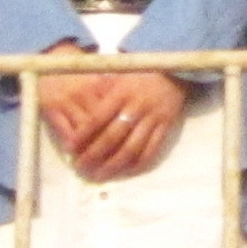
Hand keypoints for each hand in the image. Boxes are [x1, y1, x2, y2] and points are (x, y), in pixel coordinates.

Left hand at [51, 68, 186, 184]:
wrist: (176, 72)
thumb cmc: (140, 76)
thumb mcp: (119, 76)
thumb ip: (100, 92)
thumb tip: (77, 110)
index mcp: (121, 93)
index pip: (98, 118)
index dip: (83, 135)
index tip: (70, 148)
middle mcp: (136, 106)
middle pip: (112, 136)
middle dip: (94, 154)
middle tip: (80, 167)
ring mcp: (153, 118)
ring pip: (131, 147)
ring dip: (114, 164)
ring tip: (100, 175)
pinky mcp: (166, 127)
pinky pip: (152, 150)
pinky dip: (139, 163)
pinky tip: (126, 171)